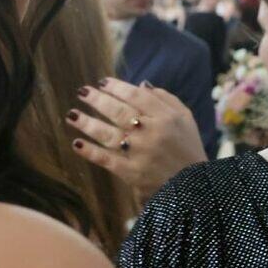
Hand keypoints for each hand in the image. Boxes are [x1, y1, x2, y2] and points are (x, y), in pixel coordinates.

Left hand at [68, 78, 206, 201]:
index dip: (117, 87)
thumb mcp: (186, 118)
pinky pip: (107, 160)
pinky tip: (77, 144)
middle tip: (82, 91)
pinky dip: (91, 152)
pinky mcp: (132, 173)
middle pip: (118, 111)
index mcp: (166, 117)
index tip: (103, 82)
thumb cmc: (188, 148)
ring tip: (72, 115)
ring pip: (108, 134)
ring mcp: (140, 153)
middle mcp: (151, 132)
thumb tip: (142, 85)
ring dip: (87, 123)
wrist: (194, 185)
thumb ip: (165, 99)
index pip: (136, 96)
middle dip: (97, 100)